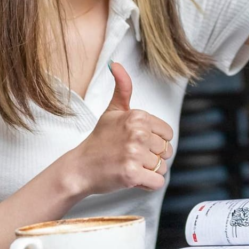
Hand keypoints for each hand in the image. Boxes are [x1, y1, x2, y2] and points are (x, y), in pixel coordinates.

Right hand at [66, 61, 173, 194]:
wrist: (80, 167)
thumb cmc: (99, 140)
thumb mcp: (112, 111)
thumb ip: (122, 88)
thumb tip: (117, 63)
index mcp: (137, 116)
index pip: (168, 134)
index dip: (155, 141)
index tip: (136, 142)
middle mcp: (137, 133)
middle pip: (167, 151)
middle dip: (152, 157)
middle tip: (130, 156)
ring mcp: (133, 154)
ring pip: (162, 168)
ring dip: (149, 171)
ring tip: (129, 165)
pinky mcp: (131, 174)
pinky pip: (157, 182)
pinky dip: (148, 184)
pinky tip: (132, 177)